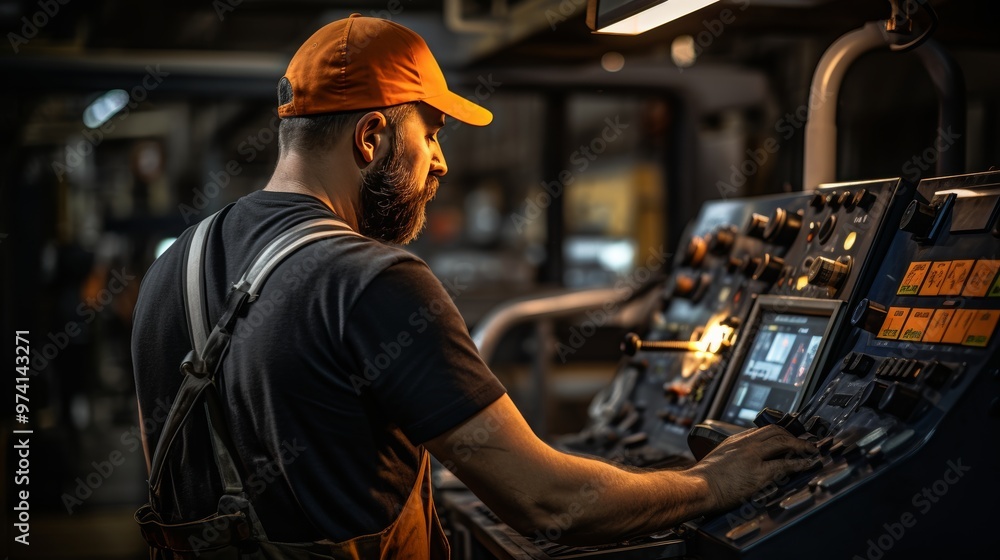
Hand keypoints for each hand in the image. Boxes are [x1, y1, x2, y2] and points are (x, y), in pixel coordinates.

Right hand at [686, 424, 818, 512]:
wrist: (698, 487)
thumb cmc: (704, 478)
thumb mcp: (720, 457)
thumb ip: (734, 453)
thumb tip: (746, 460)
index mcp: (736, 439)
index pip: (763, 430)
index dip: (781, 433)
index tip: (789, 437)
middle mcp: (745, 443)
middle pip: (776, 431)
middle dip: (793, 436)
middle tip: (804, 443)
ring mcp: (753, 457)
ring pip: (783, 442)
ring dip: (801, 446)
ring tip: (810, 450)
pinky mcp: (758, 473)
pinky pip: (785, 465)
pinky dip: (800, 463)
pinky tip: (807, 463)